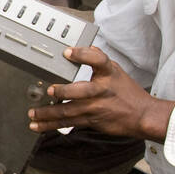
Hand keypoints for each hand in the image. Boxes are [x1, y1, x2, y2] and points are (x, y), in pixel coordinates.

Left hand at [27, 45, 174, 139]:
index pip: (98, 60)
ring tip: (32, 113)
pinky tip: (37, 125)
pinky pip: (67, 123)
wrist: (142, 116)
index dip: (84, 55)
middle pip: (81, 91)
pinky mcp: (90, 121)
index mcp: (108, 74)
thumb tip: (87, 47)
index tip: (69, 52)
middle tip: (50, 90)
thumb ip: (99, 60)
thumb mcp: (116, 71)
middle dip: (63, 92)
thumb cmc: (128, 93)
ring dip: (47, 113)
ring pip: (68, 111)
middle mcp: (101, 90)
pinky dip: (50, 125)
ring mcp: (94, 108)